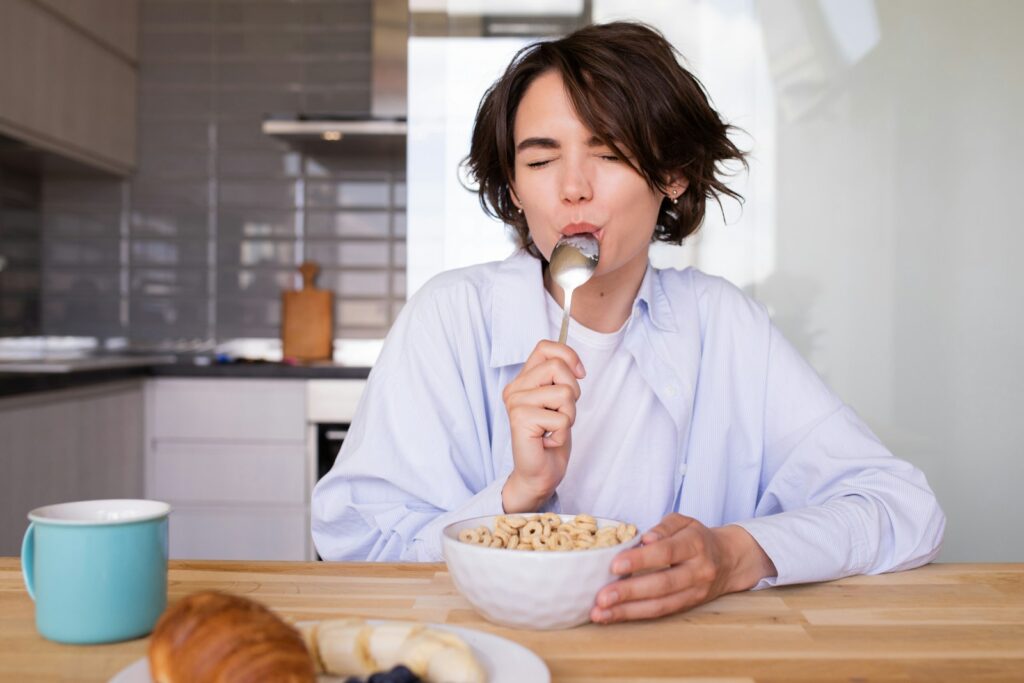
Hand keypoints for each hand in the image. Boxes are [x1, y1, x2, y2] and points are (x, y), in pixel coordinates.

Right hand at [501, 340, 585, 511]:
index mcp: (523, 380)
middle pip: (557, 366)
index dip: (568, 356)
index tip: (579, 374)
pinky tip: (548, 440)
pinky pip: (562, 417)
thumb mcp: (560, 401)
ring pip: (564, 393)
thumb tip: (576, 365)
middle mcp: (514, 388)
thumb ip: (560, 379)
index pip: (545, 347)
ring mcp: (515, 403)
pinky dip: (563, 432)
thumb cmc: (550, 437)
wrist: (539, 473)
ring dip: (569, 415)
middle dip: (572, 392)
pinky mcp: (521, 419)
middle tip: (561, 413)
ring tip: (554, 428)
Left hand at [591, 513, 776, 623]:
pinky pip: (661, 612)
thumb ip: (663, 527)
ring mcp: (695, 592)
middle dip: (630, 592)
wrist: (729, 560)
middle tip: (602, 597)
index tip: (615, 565)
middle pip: (662, 583)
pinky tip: (613, 615)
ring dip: (628, 611)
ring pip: (661, 605)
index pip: (666, 552)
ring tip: (601, 613)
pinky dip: (635, 615)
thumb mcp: (683, 522)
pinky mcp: (689, 606)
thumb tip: (645, 539)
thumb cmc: (697, 537)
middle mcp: (698, 570)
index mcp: (695, 544)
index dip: (641, 559)